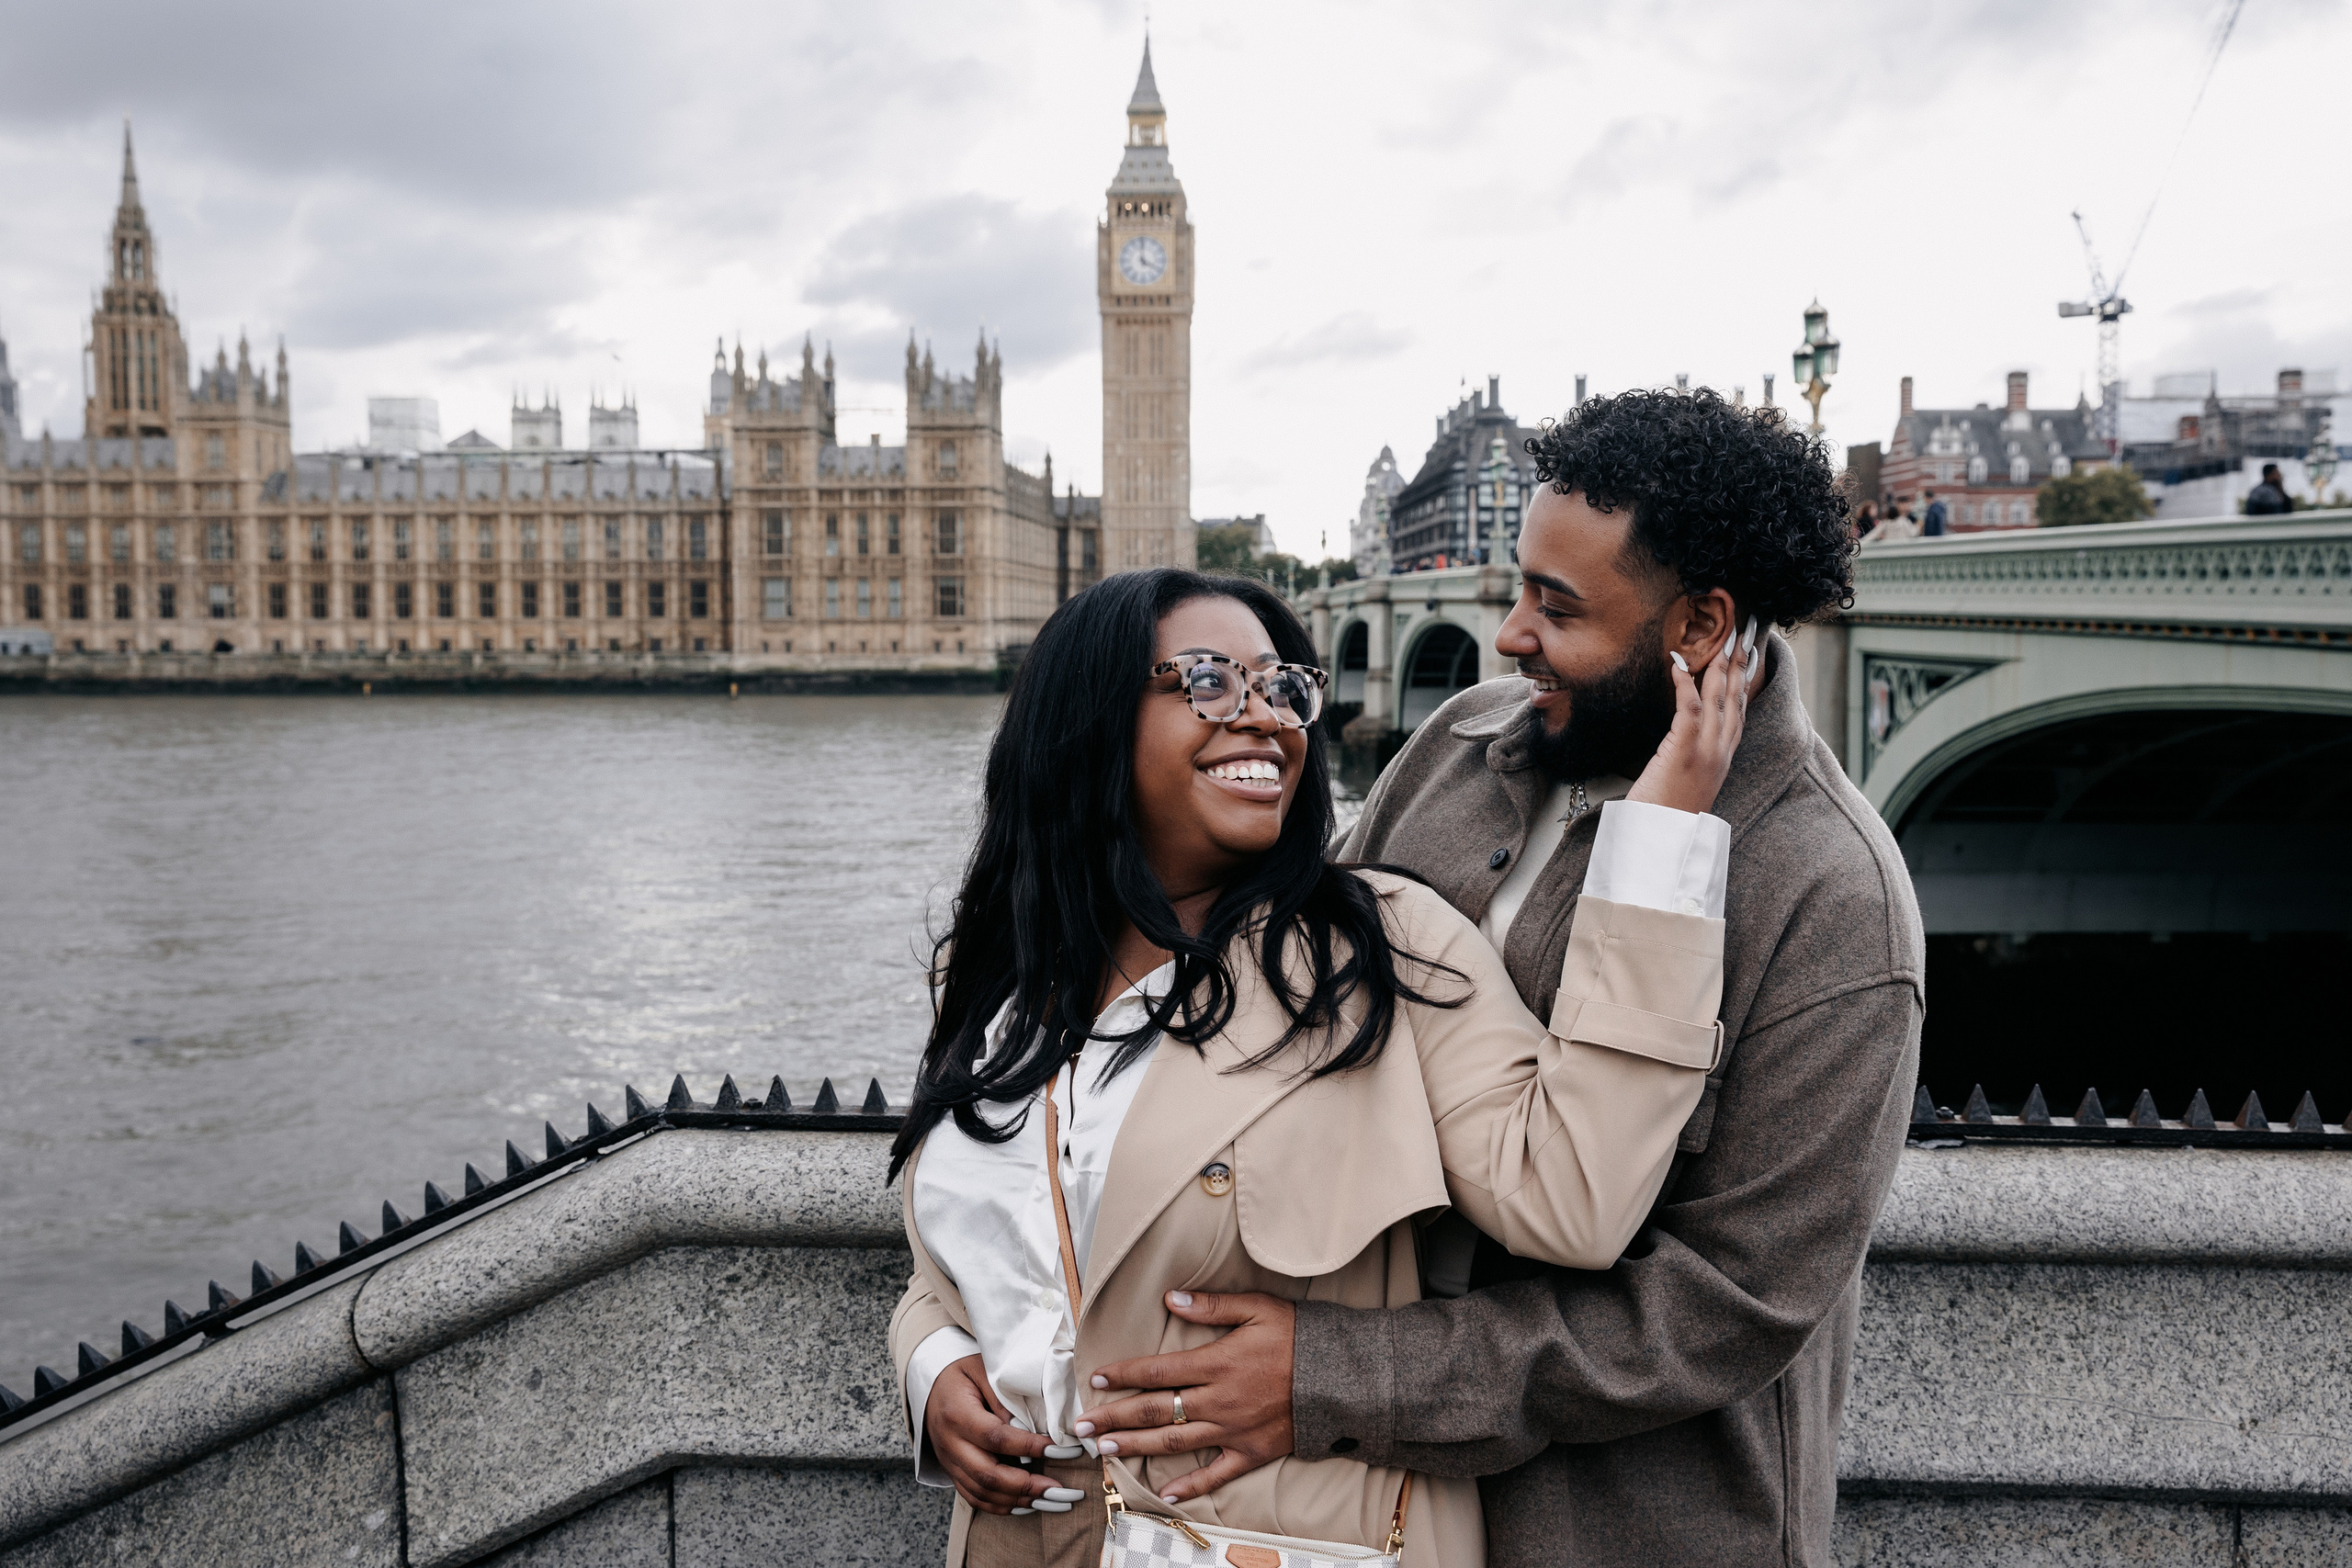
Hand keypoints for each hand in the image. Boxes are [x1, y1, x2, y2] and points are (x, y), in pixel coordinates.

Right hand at [924, 1355, 1070, 1514]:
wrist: (930, 1387)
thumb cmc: (962, 1375)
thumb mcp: (983, 1370)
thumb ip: (1004, 1396)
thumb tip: (1028, 1426)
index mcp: (957, 1414)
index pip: (995, 1437)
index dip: (1027, 1446)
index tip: (1056, 1449)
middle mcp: (950, 1443)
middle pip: (986, 1474)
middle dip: (1024, 1485)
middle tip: (1056, 1487)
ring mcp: (949, 1461)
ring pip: (981, 1492)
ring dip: (1017, 1501)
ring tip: (1048, 1499)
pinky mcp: (952, 1472)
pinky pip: (973, 1497)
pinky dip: (1000, 1506)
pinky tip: (1025, 1505)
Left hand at [1075, 1291, 1296, 1505]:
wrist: (1343, 1378)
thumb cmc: (1300, 1337)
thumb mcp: (1259, 1308)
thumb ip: (1213, 1306)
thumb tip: (1170, 1298)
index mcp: (1216, 1363)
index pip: (1158, 1370)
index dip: (1124, 1374)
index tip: (1096, 1378)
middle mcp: (1218, 1400)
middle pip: (1155, 1410)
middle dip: (1115, 1416)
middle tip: (1081, 1426)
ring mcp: (1233, 1431)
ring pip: (1174, 1442)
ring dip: (1135, 1446)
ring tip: (1103, 1450)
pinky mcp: (1251, 1453)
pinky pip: (1215, 1475)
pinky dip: (1188, 1486)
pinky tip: (1162, 1493)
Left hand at [1625, 617, 1756, 815]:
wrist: (1661, 845)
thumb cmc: (1665, 816)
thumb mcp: (1685, 783)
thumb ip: (1689, 759)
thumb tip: (1680, 741)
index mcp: (1722, 760)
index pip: (1738, 713)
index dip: (1744, 683)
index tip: (1747, 658)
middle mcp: (1720, 754)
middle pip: (1736, 700)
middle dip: (1740, 665)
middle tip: (1744, 634)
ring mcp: (1706, 753)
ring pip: (1719, 701)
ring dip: (1721, 667)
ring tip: (1723, 640)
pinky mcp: (1684, 753)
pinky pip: (1690, 710)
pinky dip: (1685, 685)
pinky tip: (1679, 666)